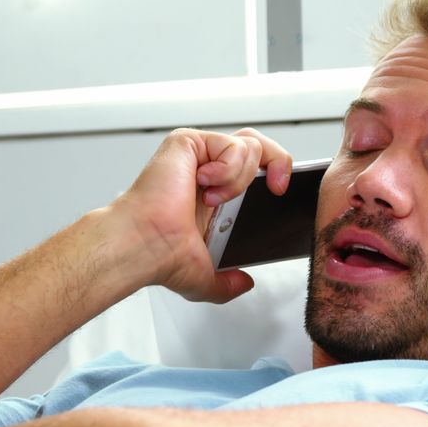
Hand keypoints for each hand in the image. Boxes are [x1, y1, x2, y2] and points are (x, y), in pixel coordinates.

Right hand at [112, 128, 292, 303]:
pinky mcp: (188, 143)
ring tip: (216, 198)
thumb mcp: (206, 277)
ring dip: (240, 178)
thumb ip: (227, 282)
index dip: (275, 174)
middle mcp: (207, 174)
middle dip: (277, 164)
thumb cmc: (162, 255)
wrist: (147, 245)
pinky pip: (231, 144)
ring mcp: (199, 157)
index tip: (280, 193)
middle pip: (258, 147)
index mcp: (214, 197)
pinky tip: (206, 183)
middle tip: (277, 188)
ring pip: (249, 146)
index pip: (256, 170)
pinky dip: (228, 168)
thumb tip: (243, 283)